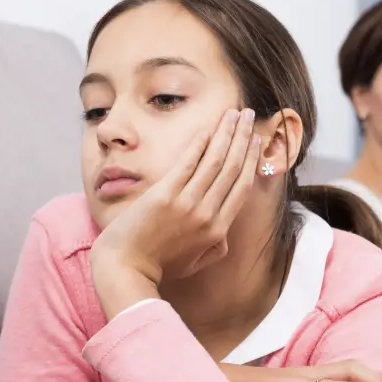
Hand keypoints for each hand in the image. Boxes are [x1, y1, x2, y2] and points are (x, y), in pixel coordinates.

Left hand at [91, 108, 260, 293]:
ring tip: (233, 114)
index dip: (251, 160)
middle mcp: (207, 214)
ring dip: (226, 134)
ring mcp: (186, 203)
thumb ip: (216, 247)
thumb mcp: (196, 262)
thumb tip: (225, 233)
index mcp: (218, 230)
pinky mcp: (164, 195)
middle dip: (243, 138)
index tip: (256, 141)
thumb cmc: (159, 266)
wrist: (126, 268)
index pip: (242, 187)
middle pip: (232, 168)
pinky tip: (207, 130)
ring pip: (214, 162)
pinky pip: (186, 164)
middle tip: (249, 116)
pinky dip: (198, 145)